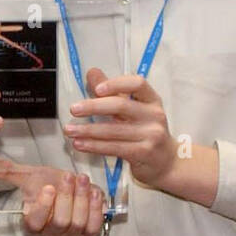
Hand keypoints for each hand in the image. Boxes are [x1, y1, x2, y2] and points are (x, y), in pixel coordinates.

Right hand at [22, 171, 104, 235]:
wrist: (68, 186)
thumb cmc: (46, 182)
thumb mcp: (26, 175)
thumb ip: (4, 171)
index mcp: (33, 222)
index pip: (35, 223)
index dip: (44, 207)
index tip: (48, 187)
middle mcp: (51, 234)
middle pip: (60, 223)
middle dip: (67, 198)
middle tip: (68, 176)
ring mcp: (70, 235)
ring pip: (78, 224)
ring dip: (81, 200)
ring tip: (82, 179)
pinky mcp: (88, 233)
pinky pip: (93, 227)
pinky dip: (95, 209)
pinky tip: (94, 192)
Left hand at [63, 68, 178, 186]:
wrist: (167, 162)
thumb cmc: (146, 132)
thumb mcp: (133, 110)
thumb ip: (113, 92)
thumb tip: (92, 72)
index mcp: (152, 100)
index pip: (137, 83)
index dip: (116, 84)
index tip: (97, 89)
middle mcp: (154, 115)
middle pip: (121, 106)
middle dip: (94, 107)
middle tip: (73, 109)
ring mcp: (151, 135)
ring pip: (113, 130)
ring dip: (88, 130)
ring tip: (69, 130)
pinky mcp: (143, 153)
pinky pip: (114, 148)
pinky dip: (94, 145)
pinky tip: (79, 144)